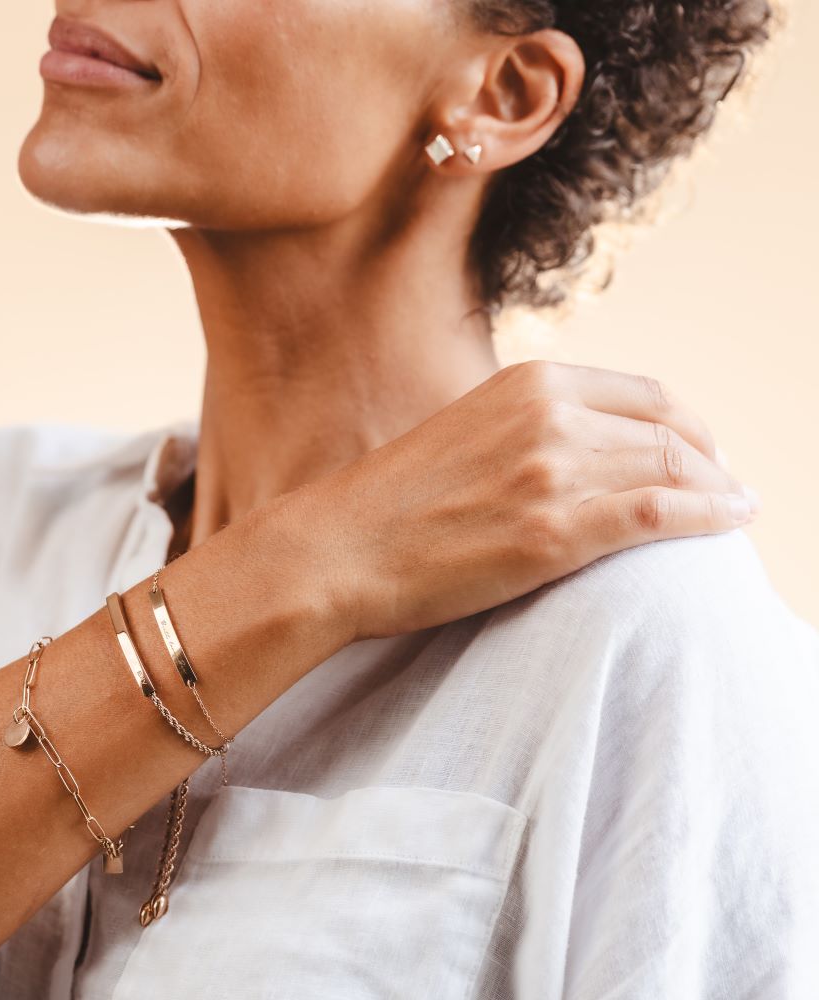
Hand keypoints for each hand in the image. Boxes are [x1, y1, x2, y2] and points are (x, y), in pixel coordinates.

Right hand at [308, 360, 757, 640]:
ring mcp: (553, 472)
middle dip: (711, 460)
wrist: (339, 548)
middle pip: (669, 430)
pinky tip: (732, 521)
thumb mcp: (467, 434)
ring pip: (674, 468)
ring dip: (718, 490)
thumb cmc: (392, 502)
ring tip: (734, 508)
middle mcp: (549, 416)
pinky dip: (709, 515)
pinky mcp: (553, 533)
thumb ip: (527, 429)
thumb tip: (581, 451)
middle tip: (726, 487)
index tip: (701, 452)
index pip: (645, 394)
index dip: (688, 424)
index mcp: (527, 383)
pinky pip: (661, 514)